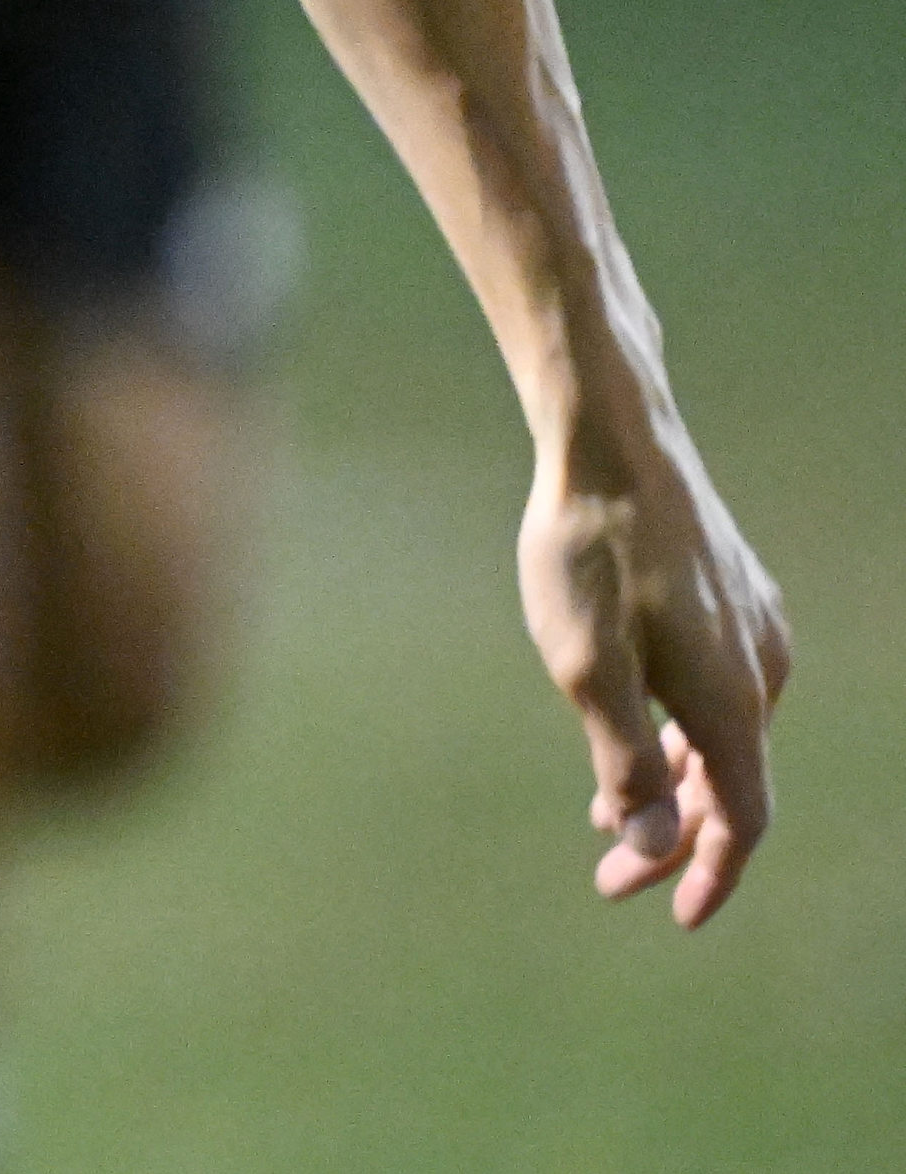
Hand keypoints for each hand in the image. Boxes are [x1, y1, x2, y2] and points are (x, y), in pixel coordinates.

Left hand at [521, 422, 789, 928]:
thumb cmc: (588, 547)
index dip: (709, 873)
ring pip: (725, 732)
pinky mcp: (733, 592)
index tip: (673, 913)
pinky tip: (638, 721)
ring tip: (609, 808)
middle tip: (610, 872)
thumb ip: (623, 758)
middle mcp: (762, 670)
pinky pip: (719, 687)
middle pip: (730, 782)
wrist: (611, 434)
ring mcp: (753, 626)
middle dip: (673, 835)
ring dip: (673, 779)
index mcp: (733, 701)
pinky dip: (680, 725)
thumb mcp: (584, 664)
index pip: (739, 819)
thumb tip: (651, 842)